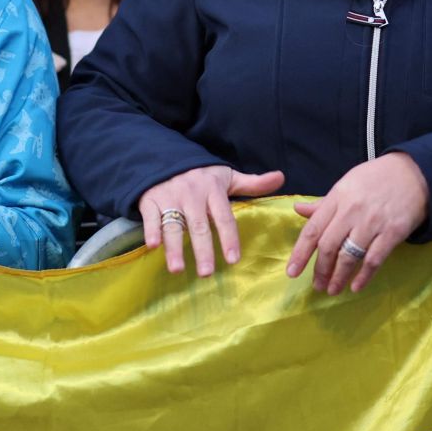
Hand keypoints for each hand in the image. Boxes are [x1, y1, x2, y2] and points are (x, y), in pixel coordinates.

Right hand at [138, 164, 285, 275]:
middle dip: (203, 249)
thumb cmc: (199, 174)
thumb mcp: (226, 176)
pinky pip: (150, 217)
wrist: (163, 157)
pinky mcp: (150, 200)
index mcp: (212, 190)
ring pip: (173, 225)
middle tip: (207, 273)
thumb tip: (281, 177)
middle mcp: (191, 194)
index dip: (229, 238)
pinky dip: (151, 231)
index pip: (224, 217)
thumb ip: (252, 183)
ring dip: (175, 247)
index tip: (233, 259)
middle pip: (199, 226)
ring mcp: (169, 197)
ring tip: (177, 269)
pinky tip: (153, 246)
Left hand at [286, 154, 429, 293]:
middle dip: (320, 270)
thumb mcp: (346, 184)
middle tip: (317, 286)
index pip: (313, 229)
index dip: (300, 253)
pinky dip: (364, 276)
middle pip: (328, 246)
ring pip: (349, 256)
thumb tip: (297, 209)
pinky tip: (355, 287)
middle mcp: (352, 211)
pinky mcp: (393, 232)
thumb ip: (324, 203)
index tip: (292, 272)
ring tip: (332, 290)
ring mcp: (373, 222)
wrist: (415, 174)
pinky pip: (374, 259)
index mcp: (338, 198)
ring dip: (338, 277)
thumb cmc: (376, 179)